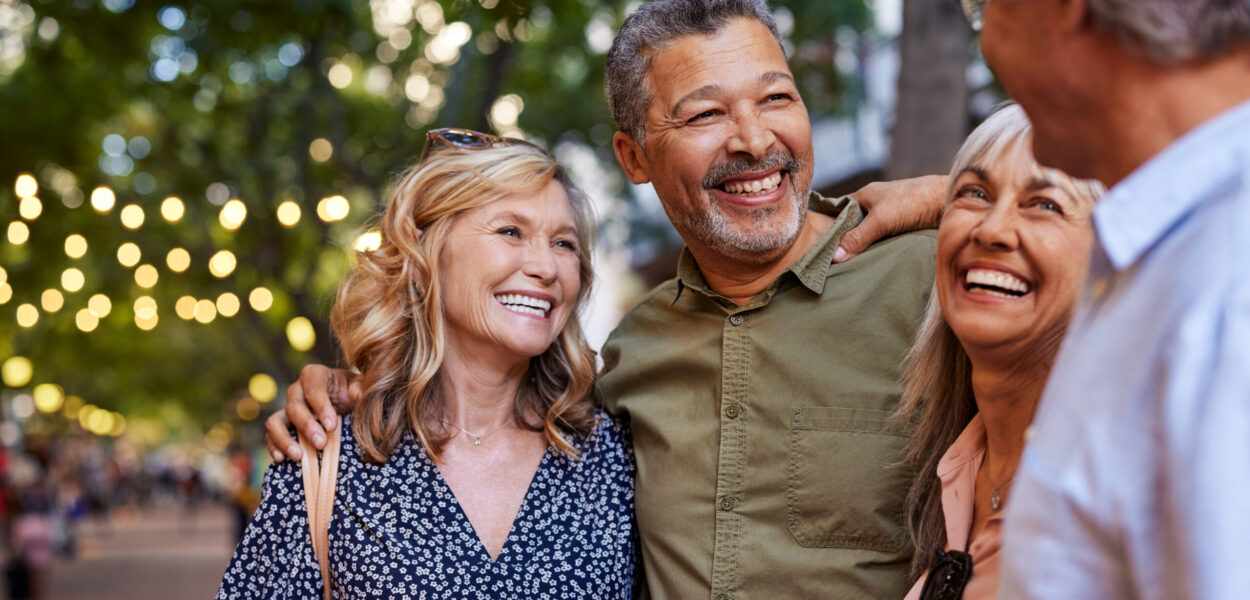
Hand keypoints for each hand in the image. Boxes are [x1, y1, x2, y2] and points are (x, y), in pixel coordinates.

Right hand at [264, 365, 359, 461]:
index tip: (332, 426)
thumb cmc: (351, 391)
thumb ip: (359, 387)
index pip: (313, 389)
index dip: (321, 407)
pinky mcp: (281, 426)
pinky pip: (270, 435)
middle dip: (306, 426)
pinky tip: (282, 460)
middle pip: (294, 406)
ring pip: (275, 421)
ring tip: (299, 456)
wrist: (344, 402)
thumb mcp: (359, 385)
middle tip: (321, 443)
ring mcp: (286, 409)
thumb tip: (356, 394)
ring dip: (285, 439)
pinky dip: (274, 447)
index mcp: (314, 375)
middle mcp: (296, 390)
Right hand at [834, 174, 948, 261]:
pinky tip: (874, 260)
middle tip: (832, 260)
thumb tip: (834, 257)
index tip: (817, 244)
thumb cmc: (914, 202)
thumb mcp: (881, 221)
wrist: (949, 200)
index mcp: (865, 195)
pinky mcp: (904, 224)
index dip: (827, 224)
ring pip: (869, 231)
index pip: (837, 209)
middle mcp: (876, 202)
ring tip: (851, 265)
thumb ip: (857, 237)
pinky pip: (884, 237)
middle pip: (852, 222)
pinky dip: (878, 247)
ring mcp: (890, 213)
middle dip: (844, 239)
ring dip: (863, 245)